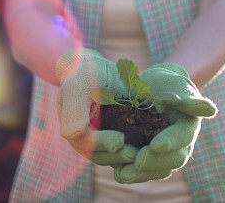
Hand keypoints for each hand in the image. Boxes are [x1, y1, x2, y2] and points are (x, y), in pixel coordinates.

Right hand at [55, 49, 136, 166]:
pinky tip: (151, 143)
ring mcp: (103, 137)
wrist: (98, 68)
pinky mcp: (118, 133)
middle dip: (118, 155)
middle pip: (101, 154)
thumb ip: (74, 109)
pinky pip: (126, 145)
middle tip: (135, 153)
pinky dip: (137, 146)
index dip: (103, 144)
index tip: (120, 141)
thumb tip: (73, 134)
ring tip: (144, 151)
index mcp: (74, 129)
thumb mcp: (78, 85)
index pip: (87, 143)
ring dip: (128, 155)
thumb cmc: (85, 73)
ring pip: (114, 154)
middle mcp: (87, 138)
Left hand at [113, 63, 216, 182]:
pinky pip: (143, 172)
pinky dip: (131, 173)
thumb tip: (211, 109)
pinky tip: (117, 171)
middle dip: (155, 162)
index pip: (184, 136)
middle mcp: (180, 144)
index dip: (172, 142)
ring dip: (141, 174)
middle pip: (174, 159)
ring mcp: (166, 154)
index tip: (156, 144)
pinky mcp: (149, 158)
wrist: (154, 89)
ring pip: (158, 171)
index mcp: (189, 124)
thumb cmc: (166, 83)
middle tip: (137, 160)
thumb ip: (188, 98)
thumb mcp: (174, 83)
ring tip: (123, 173)